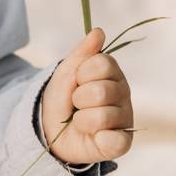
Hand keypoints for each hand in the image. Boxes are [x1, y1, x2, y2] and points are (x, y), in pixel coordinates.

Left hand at [39, 27, 134, 166]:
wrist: (50, 131)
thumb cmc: (61, 99)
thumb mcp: (65, 73)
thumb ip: (82, 54)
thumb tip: (98, 32)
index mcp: (112, 73)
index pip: (102, 64)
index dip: (81, 74)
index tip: (76, 81)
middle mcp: (123, 93)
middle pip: (101, 91)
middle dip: (78, 98)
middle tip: (76, 104)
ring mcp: (125, 118)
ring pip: (102, 116)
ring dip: (81, 120)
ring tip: (80, 121)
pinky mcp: (122, 143)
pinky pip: (115, 141)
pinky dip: (98, 139)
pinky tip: (94, 137)